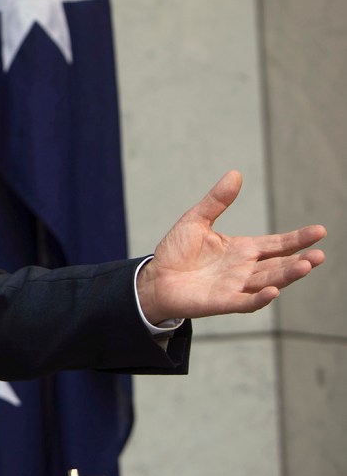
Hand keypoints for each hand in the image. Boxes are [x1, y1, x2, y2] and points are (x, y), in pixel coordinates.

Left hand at [137, 170, 326, 323]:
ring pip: (268, 282)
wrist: (155, 278)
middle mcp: (244, 269)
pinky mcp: (222, 302)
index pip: (276, 244)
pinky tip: (273, 291)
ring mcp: (235, 287)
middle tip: (320, 254)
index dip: (297, 239)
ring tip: (306, 266)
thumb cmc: (177, 251)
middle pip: (279, 265)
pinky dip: (259, 298)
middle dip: (300, 260)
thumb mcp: (196, 220)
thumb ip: (217, 200)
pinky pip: (245, 302)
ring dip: (287, 276)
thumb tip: (235, 173)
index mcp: (242, 250)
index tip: (319, 231)